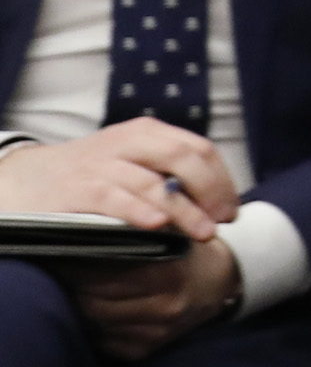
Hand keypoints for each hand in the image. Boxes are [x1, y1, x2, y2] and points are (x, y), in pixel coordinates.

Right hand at [0, 118, 236, 241]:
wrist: (22, 180)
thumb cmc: (87, 176)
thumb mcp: (129, 162)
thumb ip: (166, 172)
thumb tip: (214, 201)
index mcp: (146, 133)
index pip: (199, 149)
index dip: (223, 180)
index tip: (232, 211)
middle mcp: (126, 143)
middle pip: (184, 159)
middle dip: (211, 192)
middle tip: (223, 223)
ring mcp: (101, 165)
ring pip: (153, 183)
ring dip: (184, 211)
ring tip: (204, 233)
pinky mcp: (77, 189)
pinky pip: (114, 199)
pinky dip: (138, 211)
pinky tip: (158, 227)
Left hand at [69, 238, 239, 360]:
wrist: (217, 283)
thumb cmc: (186, 252)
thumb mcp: (172, 231)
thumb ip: (137, 231)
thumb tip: (88, 234)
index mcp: (170, 275)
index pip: (105, 277)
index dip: (80, 268)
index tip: (68, 256)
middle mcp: (164, 308)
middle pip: (94, 303)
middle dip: (77, 288)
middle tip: (67, 273)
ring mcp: (154, 333)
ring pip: (95, 323)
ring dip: (84, 307)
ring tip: (82, 289)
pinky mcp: (143, 351)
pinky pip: (103, 341)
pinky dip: (96, 325)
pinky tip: (100, 308)